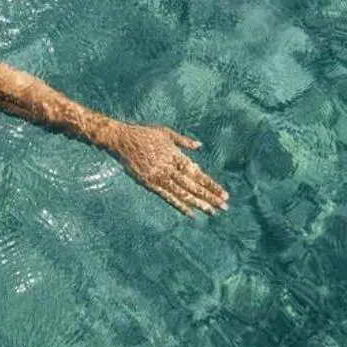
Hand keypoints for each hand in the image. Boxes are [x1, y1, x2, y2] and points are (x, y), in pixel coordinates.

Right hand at [102, 121, 227, 216]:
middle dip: (210, 197)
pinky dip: (179, 205)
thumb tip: (199, 146)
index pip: (198, 173)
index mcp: (175, 155)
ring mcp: (159, 177)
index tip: (224, 193)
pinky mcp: (150, 183)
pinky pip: (167, 196)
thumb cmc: (144, 133)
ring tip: (212, 212)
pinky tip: (190, 214)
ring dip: (198, 203)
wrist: (122, 139)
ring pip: (183, 193)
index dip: (211, 184)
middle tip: (224, 206)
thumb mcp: (165, 132)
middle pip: (193, 186)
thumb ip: (183, 141)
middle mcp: (169, 168)